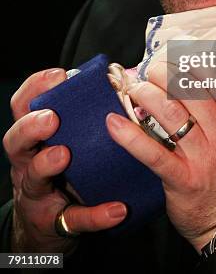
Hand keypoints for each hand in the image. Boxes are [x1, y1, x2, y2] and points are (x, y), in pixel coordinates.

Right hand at [2, 68, 127, 252]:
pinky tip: (116, 210)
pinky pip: (75, 219)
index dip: (35, 88)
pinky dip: (96, 215)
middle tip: (51, 118)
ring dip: (46, 164)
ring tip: (64, 155)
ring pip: (33, 178)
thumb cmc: (61, 168)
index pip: (23, 106)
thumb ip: (79, 116)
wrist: (48, 223)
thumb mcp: (62, 139)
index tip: (58, 75)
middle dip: (30, 126)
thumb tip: (115, 83)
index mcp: (32, 136)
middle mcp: (27, 162)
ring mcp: (36, 193)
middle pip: (15, 140)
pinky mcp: (56, 222)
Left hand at [106, 69, 215, 251]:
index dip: (194, 57)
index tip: (176, 49)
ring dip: (145, 94)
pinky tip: (113, 123)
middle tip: (148, 70)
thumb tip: (188, 73)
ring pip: (170, 112)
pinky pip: (152, 152)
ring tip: (133, 90)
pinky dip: (129, 135)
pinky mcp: (183, 180)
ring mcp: (204, 157)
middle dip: (162, 72)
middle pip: (190, 88)